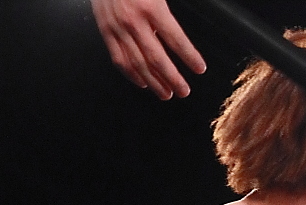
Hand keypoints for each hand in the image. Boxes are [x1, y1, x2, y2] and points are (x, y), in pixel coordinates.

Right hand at [91, 0, 206, 99]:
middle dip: (173, 79)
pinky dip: (132, 75)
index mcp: (152, 7)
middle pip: (157, 59)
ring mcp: (118, 28)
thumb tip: (182, 31)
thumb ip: (167, 11)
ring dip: (155, 83)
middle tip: (184, 91)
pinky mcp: (106, 32)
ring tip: (166, 93)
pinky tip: (143, 83)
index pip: (176, 39)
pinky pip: (120, 60)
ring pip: (139, 65)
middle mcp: (134, 21)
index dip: (189, 57)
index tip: (200, 68)